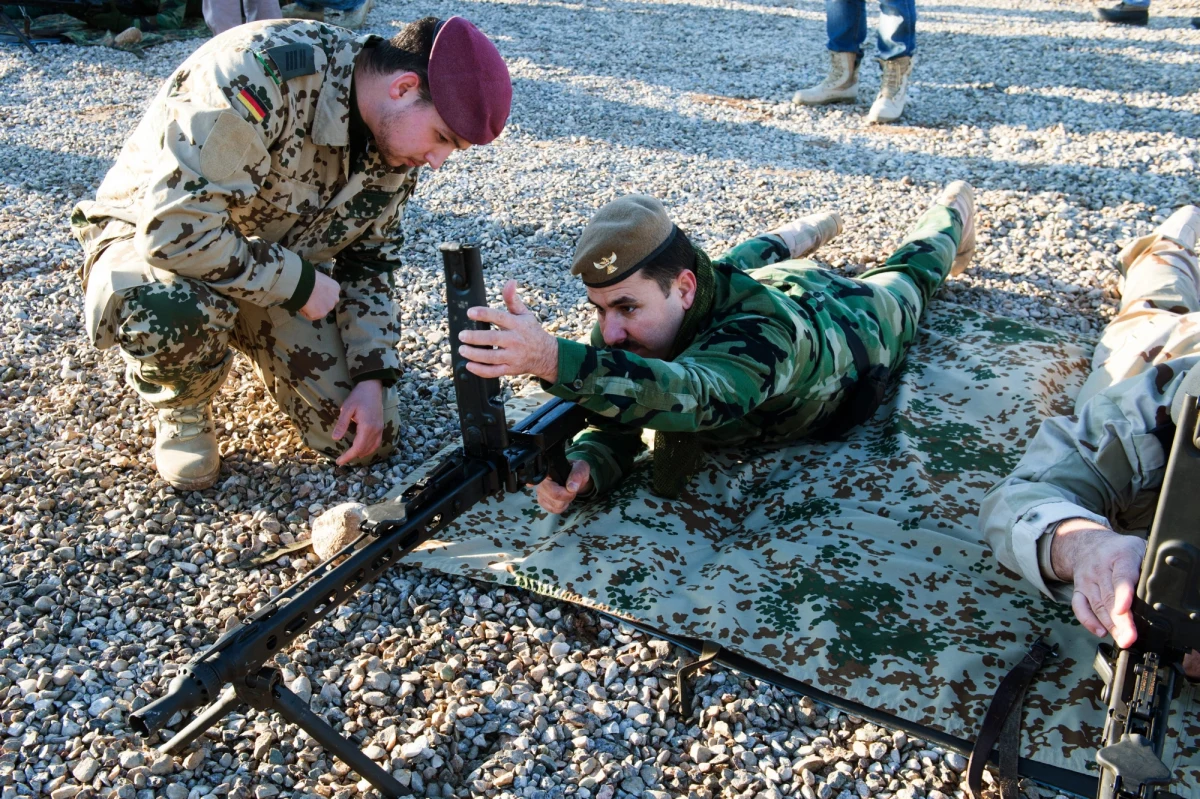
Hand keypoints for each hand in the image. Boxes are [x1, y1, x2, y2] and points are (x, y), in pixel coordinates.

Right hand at [300, 272, 340, 320]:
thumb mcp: (321, 277)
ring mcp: (328, 308)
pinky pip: (311, 316)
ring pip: (320, 311)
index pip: (330, 294)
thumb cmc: (310, 277)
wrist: (305, 283)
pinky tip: (302, 306)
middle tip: (309, 298)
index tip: (315, 292)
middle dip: (320, 303)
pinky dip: (305, 312)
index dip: (322, 294)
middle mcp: (335, 299)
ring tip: (304, 302)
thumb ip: (322, 284)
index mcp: (336, 288)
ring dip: (313, 308)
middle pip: (327, 303)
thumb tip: (317, 286)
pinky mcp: (319, 314)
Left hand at [333, 380, 383, 465]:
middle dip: (352, 456)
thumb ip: (342, 424)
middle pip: (364, 450)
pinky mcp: (381, 427)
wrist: (372, 387)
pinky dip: (369, 449)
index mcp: (367, 427)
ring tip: (350, 456)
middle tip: (341, 459)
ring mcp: (380, 429)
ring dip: (361, 454)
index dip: (348, 456)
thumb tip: (335, 439)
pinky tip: (362, 449)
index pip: (358, 448)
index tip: (338, 461)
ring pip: (372, 448)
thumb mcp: (346, 409)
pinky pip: (377, 443)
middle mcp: (376, 430)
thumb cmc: (358, 396)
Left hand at [458, 280, 558, 381]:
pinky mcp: (510, 369)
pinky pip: (494, 372)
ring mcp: (513, 356)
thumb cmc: (531, 332)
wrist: (546, 355)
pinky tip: (469, 366)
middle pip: (493, 339)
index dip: (484, 314)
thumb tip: (510, 281)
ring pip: (491, 357)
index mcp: (517, 324)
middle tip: (462, 335)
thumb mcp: (524, 314)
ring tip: (462, 349)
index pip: (499, 317)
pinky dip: (480, 370)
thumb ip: (512, 299)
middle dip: (475, 337)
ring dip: (475, 354)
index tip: (470, 312)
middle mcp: (515, 340)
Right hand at [535, 460, 591, 514]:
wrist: (574, 478)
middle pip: (553, 496)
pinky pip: (553, 510)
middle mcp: (540, 483)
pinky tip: (564, 499)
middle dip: (567, 496)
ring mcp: (540, 493)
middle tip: (572, 490)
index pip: (549, 486)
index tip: (571, 490)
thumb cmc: (576, 472)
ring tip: (567, 493)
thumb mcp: (581, 469)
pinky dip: (561, 507)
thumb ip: (577, 475)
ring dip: (565, 502)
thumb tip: (571, 488)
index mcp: (548, 472)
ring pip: (554, 505)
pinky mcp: (542, 501)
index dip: (562, 492)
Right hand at [1050, 520, 1145, 647]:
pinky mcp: (1078, 589)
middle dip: (1120, 620)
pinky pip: (1079, 607)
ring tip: (1123, 640)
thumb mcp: (1140, 548)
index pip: (1121, 577)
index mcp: (1120, 556)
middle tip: (1130, 638)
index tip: (1124, 610)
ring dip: (1109, 625)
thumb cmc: (1120, 549)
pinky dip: (1088, 621)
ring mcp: (1087, 580)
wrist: (1087, 543)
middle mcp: (1100, 568)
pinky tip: (1101, 631)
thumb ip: (1151, 565)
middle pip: (1109, 597)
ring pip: (1097, 605)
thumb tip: (1166, 585)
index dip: (1122, 594)